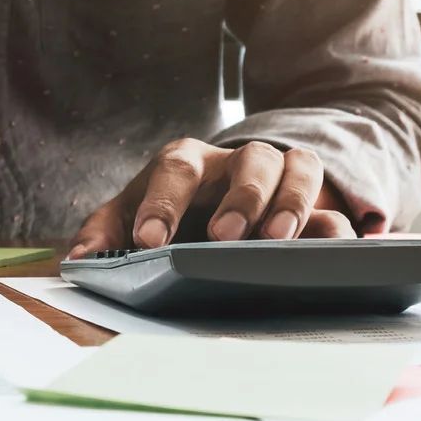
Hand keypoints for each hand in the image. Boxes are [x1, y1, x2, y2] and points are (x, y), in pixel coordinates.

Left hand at [67, 140, 353, 257]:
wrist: (220, 205)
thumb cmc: (171, 214)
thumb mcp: (131, 219)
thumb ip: (103, 235)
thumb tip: (78, 259)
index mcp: (186, 163)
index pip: (175, 170)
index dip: (162, 202)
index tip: (150, 240)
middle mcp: (237, 163)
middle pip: (248, 160)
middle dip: (239, 196)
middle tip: (225, 236)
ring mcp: (281, 180)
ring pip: (298, 169)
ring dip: (292, 201)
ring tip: (279, 240)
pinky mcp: (317, 208)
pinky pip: (336, 211)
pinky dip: (340, 229)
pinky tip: (341, 251)